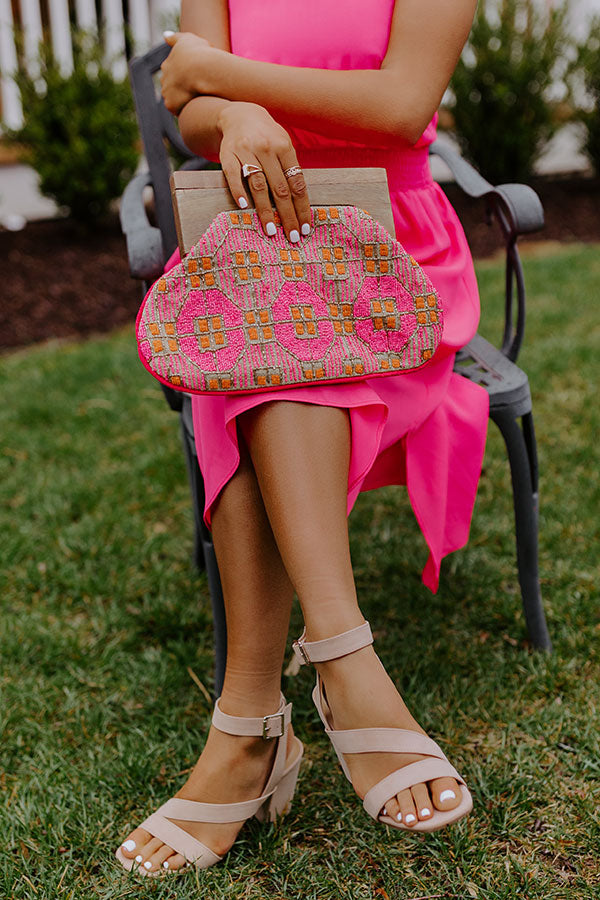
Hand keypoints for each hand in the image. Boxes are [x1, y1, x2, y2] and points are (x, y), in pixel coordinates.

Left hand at [161, 31, 220, 114]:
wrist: (204, 69)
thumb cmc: (200, 53)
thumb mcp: (188, 39)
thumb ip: (176, 38)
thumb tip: (165, 35)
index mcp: (168, 64)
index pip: (174, 74)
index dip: (186, 77)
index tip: (197, 78)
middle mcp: (163, 78)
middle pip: (173, 88)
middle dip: (182, 90)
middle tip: (198, 91)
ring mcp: (166, 92)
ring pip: (175, 100)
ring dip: (184, 101)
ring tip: (198, 101)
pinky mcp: (170, 105)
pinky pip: (178, 111)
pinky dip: (186, 110)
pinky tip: (196, 108)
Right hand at [217, 102, 310, 241]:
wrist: (240, 115)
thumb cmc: (267, 137)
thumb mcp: (283, 146)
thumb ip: (290, 170)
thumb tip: (299, 204)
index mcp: (284, 148)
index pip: (297, 183)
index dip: (302, 207)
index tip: (305, 227)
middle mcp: (266, 149)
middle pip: (280, 188)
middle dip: (287, 215)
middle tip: (292, 237)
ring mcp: (246, 151)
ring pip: (258, 185)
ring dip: (265, 210)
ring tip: (271, 230)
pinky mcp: (228, 154)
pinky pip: (233, 175)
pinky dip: (238, 191)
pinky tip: (245, 207)